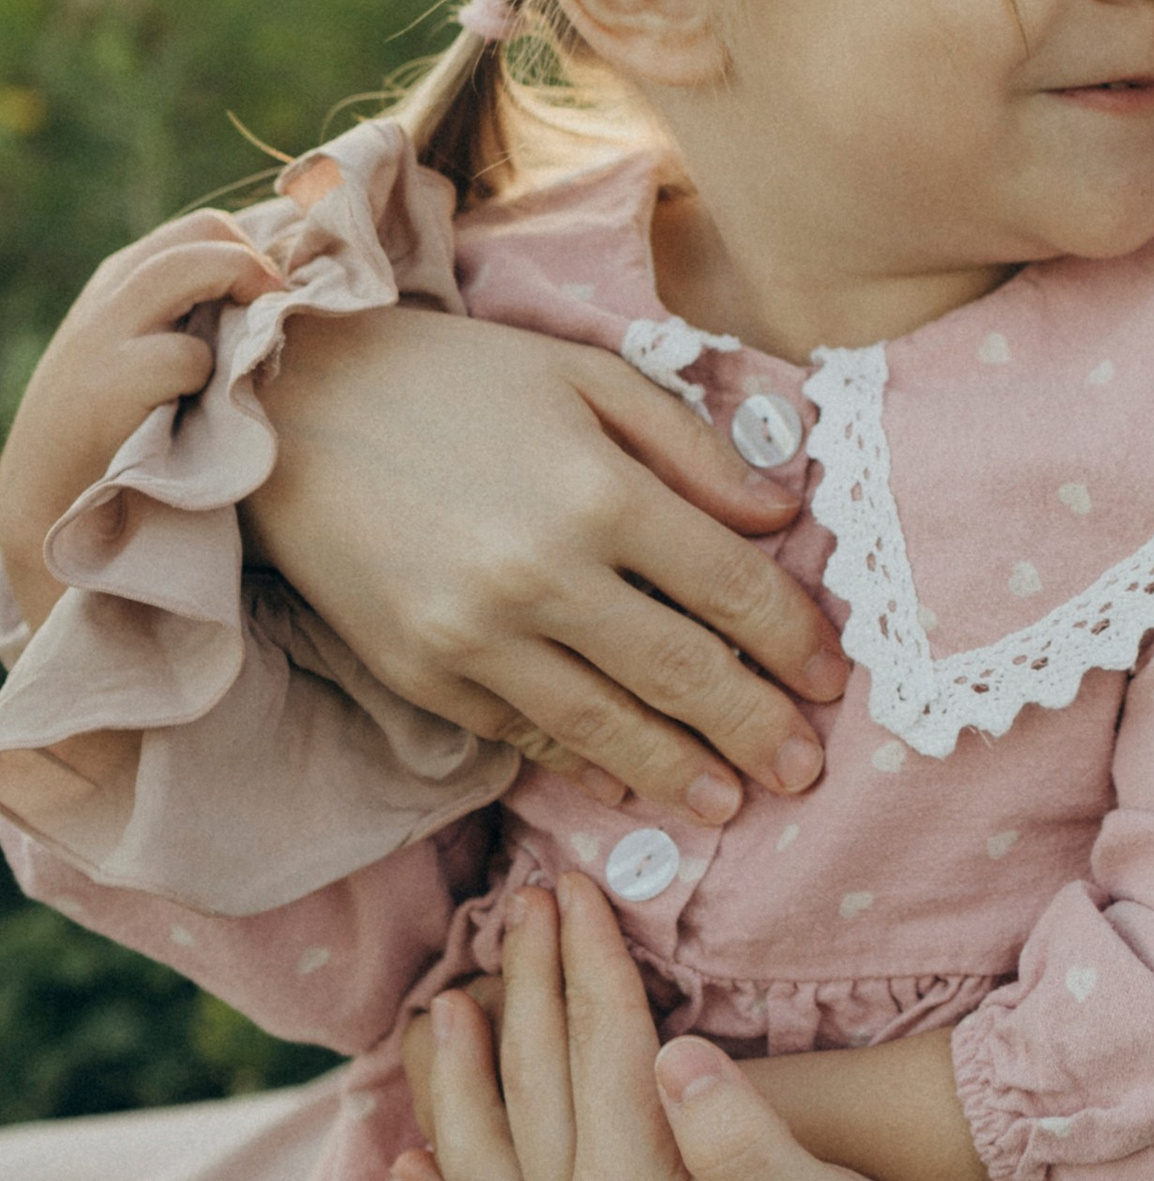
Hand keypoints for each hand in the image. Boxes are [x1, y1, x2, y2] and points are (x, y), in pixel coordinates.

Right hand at [0, 216, 283, 625]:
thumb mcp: (144, 354)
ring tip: (246, 359)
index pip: (205, 227)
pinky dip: (208, 381)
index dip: (256, 254)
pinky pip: (188, 355)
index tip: (278, 302)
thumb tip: (283, 291)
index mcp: (120, 281)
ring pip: (201, 263)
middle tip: (276, 324)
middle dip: (258, 268)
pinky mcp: (109, 382)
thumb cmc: (117, 436)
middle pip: (208, 229)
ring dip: (242, 302)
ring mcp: (104, 333)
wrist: (49, 509)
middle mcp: (111, 293)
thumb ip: (191, 316)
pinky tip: (199, 416)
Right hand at [254, 305, 845, 821]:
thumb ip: (692, 449)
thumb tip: (782, 515)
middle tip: (805, 769)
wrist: (293, 408)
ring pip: (605, 726)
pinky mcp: (421, 675)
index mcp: (600, 493)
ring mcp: (475, 637)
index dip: (793, 640)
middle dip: (755, 727)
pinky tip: (625, 783)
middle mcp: (543, 577)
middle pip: (682, 674)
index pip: (730, 588)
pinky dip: (581, 763)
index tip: (832, 679)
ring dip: (678, 772)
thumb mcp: (586, 376)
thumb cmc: (455, 378)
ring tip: (731, 804)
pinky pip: (522, 735)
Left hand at [394, 877, 975, 1180]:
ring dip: (464, 1074)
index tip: (581, 883)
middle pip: (537, 1085)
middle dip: (528, 984)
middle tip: (529, 897)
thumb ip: (747, 1141)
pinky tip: (418, 1165)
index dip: (590, 959)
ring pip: (488, 1156)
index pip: (601, 1049)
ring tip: (448, 1003)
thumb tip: (676, 1054)